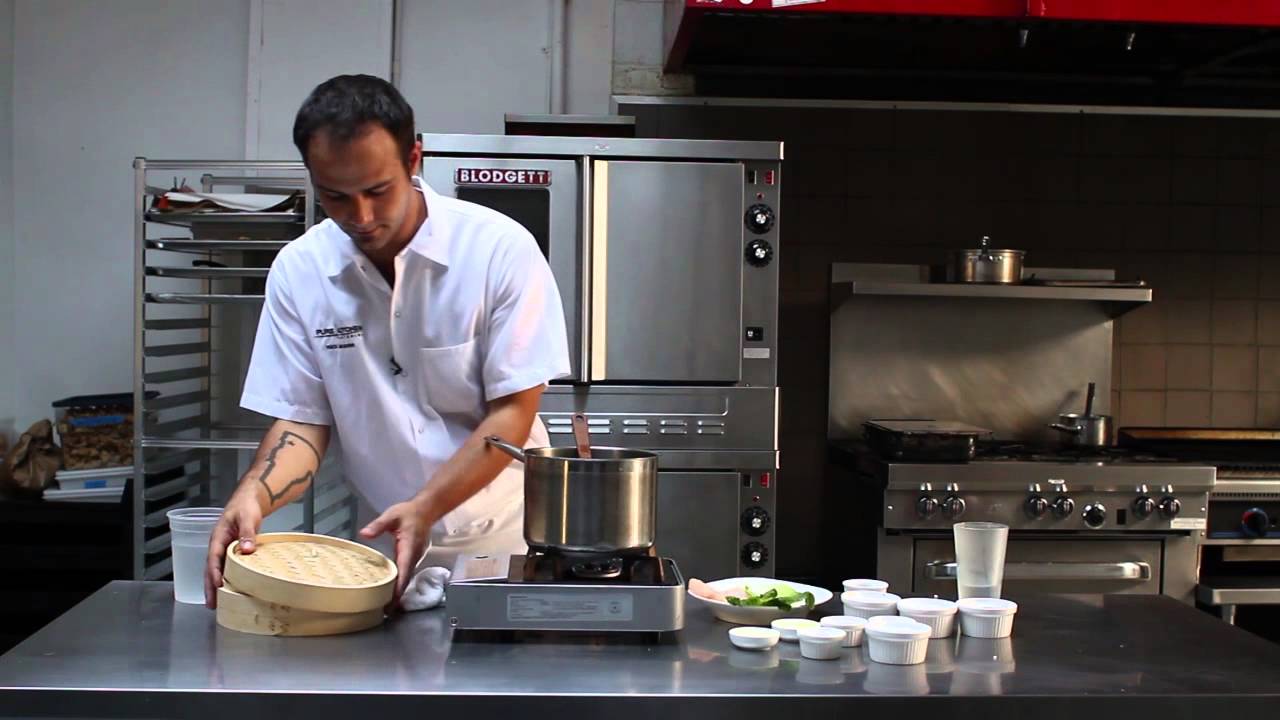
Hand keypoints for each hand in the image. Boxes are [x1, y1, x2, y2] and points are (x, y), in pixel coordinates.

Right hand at [204, 491, 263, 608]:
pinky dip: (225, 579)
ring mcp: (224, 549)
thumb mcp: (247, 517)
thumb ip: (247, 533)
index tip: (217, 585)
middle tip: (211, 603)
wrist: (250, 500)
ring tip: (215, 603)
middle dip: (209, 586)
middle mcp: (218, 545)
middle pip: (210, 568)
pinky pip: (226, 567)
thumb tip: (246, 549)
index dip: (214, 572)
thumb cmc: (246, 506)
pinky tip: (229, 590)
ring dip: (215, 586)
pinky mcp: (232, 551)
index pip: (213, 557)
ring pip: (216, 569)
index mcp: (218, 536)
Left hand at [359, 498, 431, 606]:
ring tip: (387, 607)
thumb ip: (378, 525)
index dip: (399, 586)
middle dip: (397, 596)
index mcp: (410, 547)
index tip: (393, 601)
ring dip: (398, 592)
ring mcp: (414, 558)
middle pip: (406, 580)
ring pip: (407, 579)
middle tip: (386, 611)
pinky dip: (399, 585)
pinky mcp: (412, 559)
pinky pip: (406, 574)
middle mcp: (414, 556)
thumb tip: (365, 534)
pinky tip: (390, 591)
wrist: (425, 510)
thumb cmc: (409, 513)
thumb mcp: (392, 516)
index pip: (405, 570)